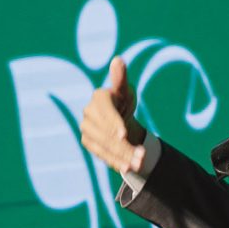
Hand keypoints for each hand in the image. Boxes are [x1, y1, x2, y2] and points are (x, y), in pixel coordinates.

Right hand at [81, 55, 147, 174]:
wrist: (117, 116)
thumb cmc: (122, 100)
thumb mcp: (125, 90)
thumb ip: (120, 78)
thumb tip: (118, 59)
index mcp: (98, 98)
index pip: (105, 112)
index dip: (114, 123)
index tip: (124, 134)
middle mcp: (88, 114)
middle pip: (107, 133)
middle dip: (124, 146)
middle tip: (142, 155)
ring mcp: (86, 129)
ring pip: (105, 146)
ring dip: (123, 156)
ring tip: (139, 164)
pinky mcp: (88, 142)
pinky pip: (102, 154)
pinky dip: (115, 161)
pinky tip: (128, 168)